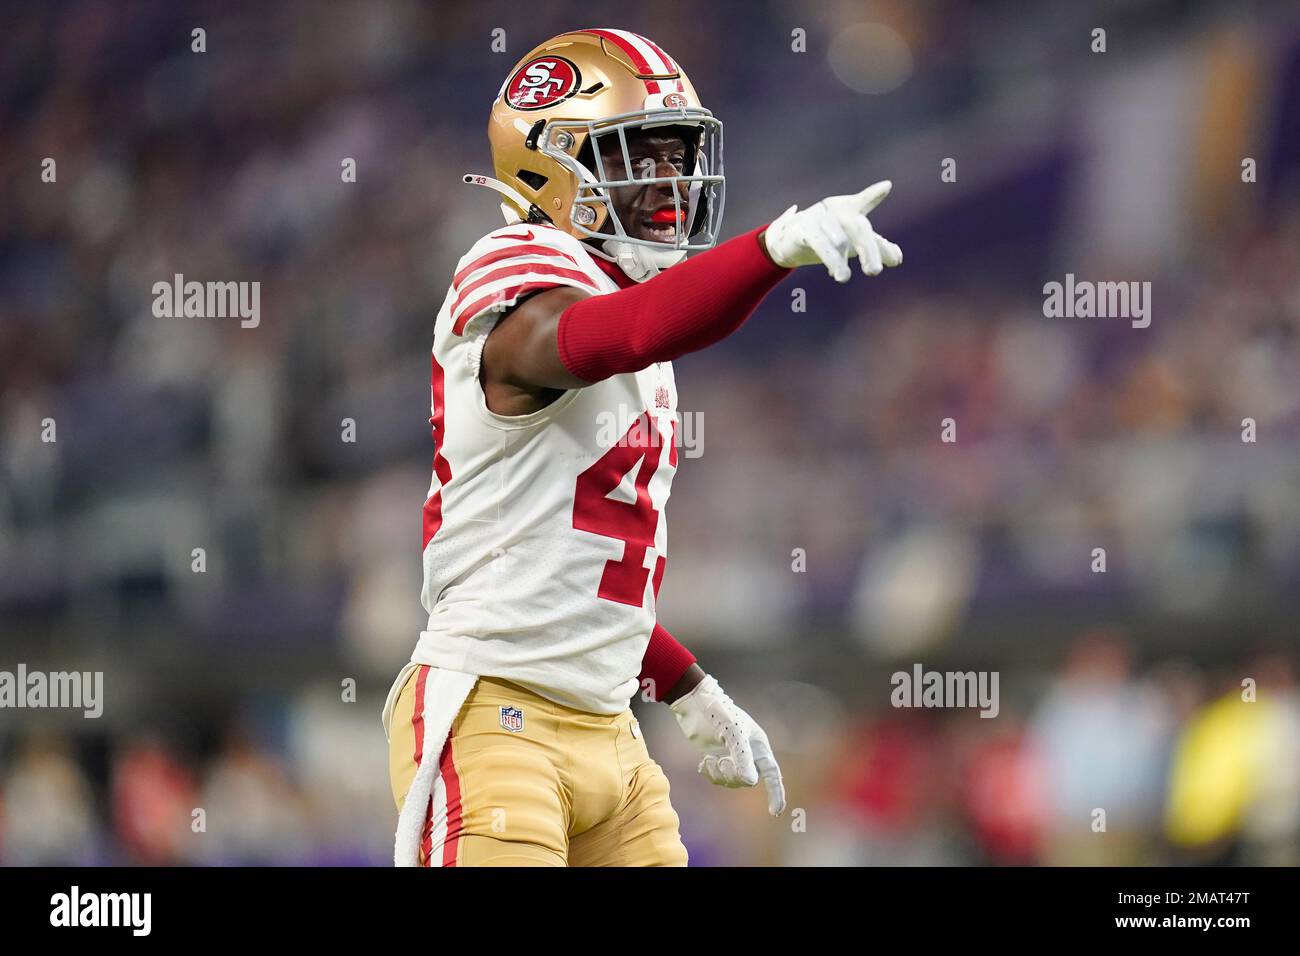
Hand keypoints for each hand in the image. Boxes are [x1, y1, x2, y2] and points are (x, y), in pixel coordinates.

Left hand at [669, 675, 785, 815]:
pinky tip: (702, 763)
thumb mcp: (733, 734)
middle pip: (747, 780)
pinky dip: (709, 773)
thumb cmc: (719, 713)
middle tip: (720, 761)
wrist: (695, 704)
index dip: (776, 793)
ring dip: (718, 775)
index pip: (772, 774)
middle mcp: (748, 753)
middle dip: (733, 776)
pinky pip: (716, 777)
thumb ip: (743, 758)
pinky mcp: (716, 756)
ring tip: (708, 761)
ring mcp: (731, 756)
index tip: (775, 811)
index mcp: (758, 746)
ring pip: (730, 780)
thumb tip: (751, 783)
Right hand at [761, 180, 902, 281]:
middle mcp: (836, 211)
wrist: (789, 240)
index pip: (863, 202)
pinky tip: (835, 272)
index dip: (873, 195)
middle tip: (874, 272)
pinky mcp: (803, 230)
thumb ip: (877, 247)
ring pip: (837, 239)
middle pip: (858, 227)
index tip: (886, 187)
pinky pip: (819, 243)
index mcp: (849, 210)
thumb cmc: (828, 238)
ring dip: (839, 260)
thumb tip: (898, 259)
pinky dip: (829, 257)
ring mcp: (819, 219)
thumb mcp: (853, 242)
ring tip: (844, 278)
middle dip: (869, 249)